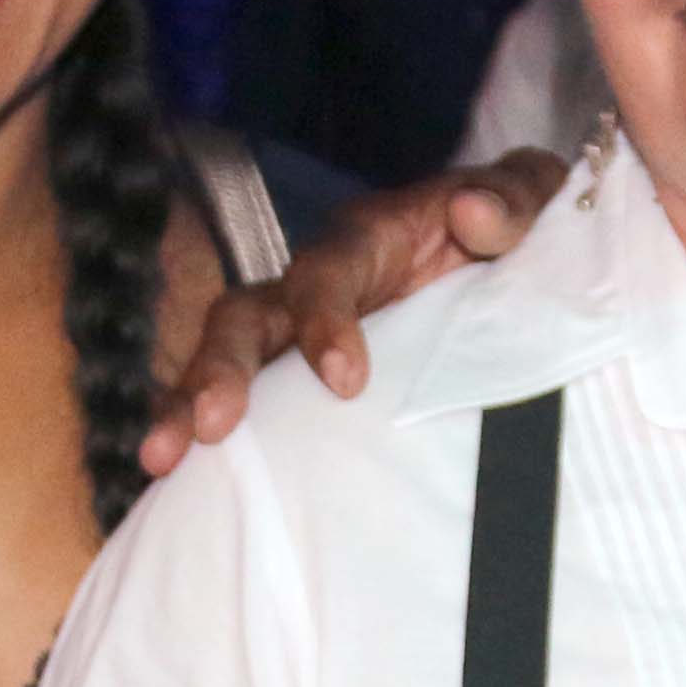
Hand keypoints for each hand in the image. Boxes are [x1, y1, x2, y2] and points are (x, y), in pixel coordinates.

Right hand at [140, 150, 566, 473]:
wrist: (494, 252)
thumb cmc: (500, 223)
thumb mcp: (523, 197)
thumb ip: (510, 198)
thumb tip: (474, 216)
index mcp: (365, 241)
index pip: (326, 273)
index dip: (325, 320)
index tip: (346, 380)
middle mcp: (313, 285)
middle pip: (245, 316)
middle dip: (221, 368)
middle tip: (210, 425)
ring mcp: (294, 334)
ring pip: (225, 360)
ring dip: (188, 406)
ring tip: (163, 461)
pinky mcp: (295, 377)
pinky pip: (244, 407)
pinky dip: (210, 440)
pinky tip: (184, 488)